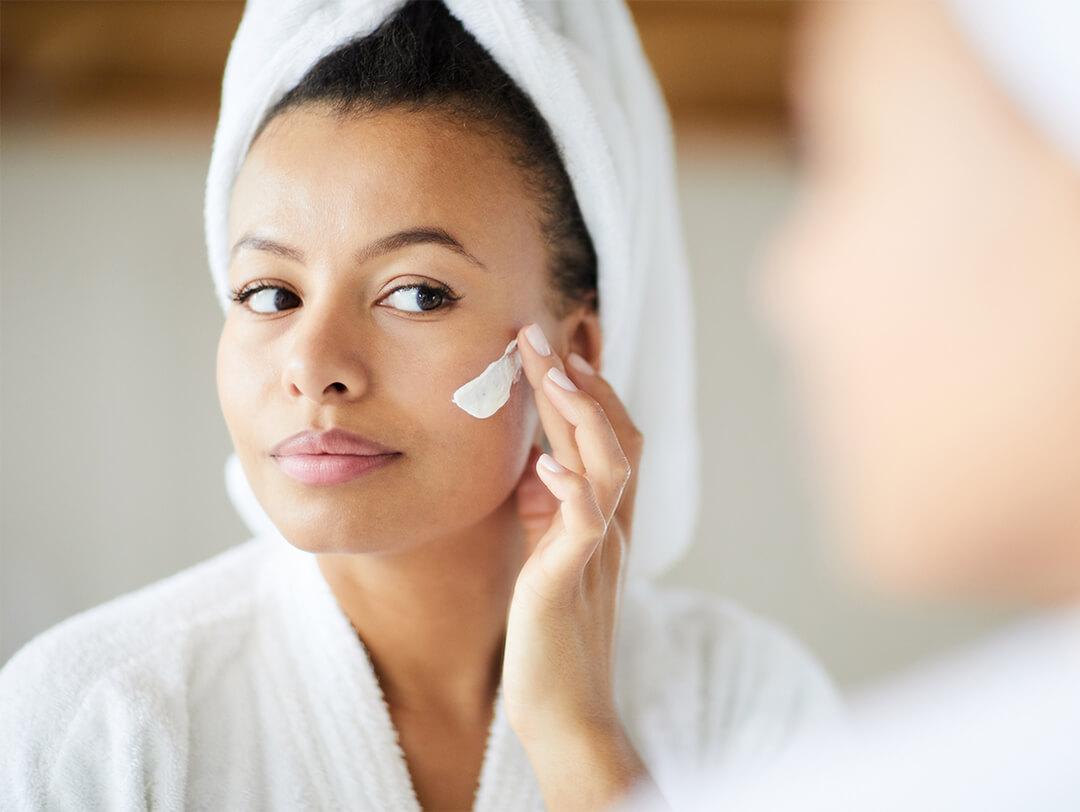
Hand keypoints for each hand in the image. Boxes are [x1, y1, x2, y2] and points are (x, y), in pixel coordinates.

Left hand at [502, 322, 663, 810]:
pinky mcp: (571, 581)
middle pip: (613, 436)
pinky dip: (570, 487)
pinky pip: (583, 524)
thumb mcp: (551, 551)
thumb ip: (552, 507)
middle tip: (542, 335)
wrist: (564, 707)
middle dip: (579, 382)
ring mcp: (597, 551)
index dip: (588, 389)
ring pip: (609, 466)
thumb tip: (538, 458)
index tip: (555, 349)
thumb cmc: (551, 630)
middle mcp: (612, 525)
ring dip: (581, 416)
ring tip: (553, 374)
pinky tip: (546, 462)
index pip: (609, 436)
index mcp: (604, 516)